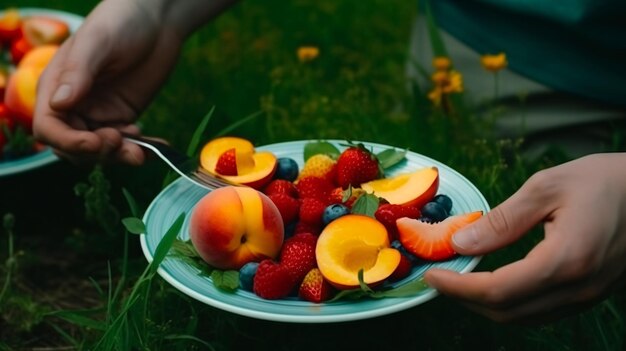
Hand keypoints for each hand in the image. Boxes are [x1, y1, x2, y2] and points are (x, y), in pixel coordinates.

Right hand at [33, 0, 184, 164]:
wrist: (156, 21)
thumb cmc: (120, 22)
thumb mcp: (98, 43)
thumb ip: (78, 73)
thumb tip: (59, 104)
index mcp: (56, 87)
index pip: (49, 128)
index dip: (68, 142)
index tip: (94, 143)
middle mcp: (74, 106)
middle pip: (74, 147)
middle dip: (96, 152)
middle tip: (122, 142)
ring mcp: (99, 114)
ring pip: (101, 151)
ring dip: (119, 156)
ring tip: (141, 152)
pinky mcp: (123, 117)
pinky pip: (126, 143)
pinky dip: (138, 150)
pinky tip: (153, 147)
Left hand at [424, 153, 625, 322]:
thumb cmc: (605, 181)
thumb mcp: (547, 188)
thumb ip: (502, 220)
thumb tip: (461, 242)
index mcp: (566, 260)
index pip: (497, 291)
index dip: (458, 287)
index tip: (432, 275)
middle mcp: (578, 288)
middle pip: (507, 312)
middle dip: (466, 299)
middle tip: (441, 277)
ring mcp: (587, 296)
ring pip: (523, 317)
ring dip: (485, 304)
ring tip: (461, 279)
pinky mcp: (591, 294)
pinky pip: (541, 311)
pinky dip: (510, 302)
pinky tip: (494, 281)